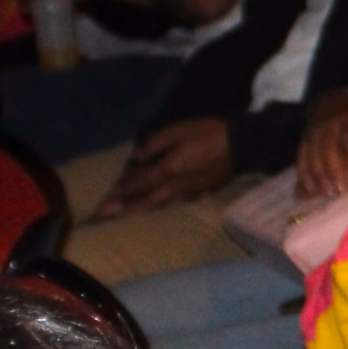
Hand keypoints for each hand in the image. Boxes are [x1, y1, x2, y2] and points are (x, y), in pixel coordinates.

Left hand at [94, 119, 232, 217]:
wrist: (244, 144)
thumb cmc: (210, 132)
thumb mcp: (179, 130)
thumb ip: (156, 143)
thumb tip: (136, 156)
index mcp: (169, 169)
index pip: (138, 183)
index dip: (120, 192)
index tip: (103, 203)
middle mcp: (177, 186)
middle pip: (146, 200)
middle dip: (125, 209)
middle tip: (105, 218)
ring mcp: (191, 191)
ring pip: (162, 204)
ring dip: (143, 210)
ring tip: (128, 215)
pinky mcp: (203, 191)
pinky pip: (178, 201)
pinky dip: (165, 205)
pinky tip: (161, 205)